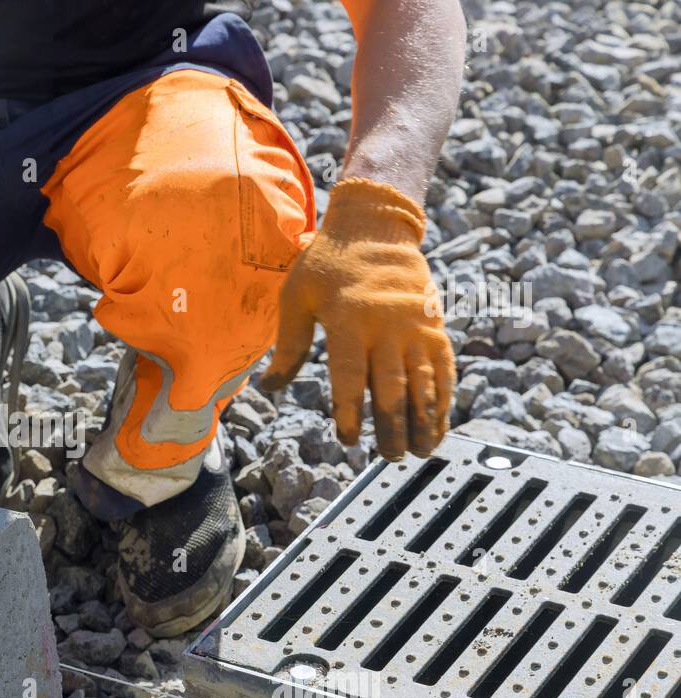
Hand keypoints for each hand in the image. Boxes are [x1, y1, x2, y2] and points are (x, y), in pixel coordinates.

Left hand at [259, 177, 454, 460]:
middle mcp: (387, 325)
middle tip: (386, 457)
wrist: (376, 225)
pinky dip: (444, 400)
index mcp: (349, 319)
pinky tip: (439, 425)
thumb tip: (269, 386)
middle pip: (393, 387)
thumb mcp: (296, 296)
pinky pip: (444, 368)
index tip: (348, 438)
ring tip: (417, 452)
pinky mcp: (434, 327)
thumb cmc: (327, 263)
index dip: (350, 410)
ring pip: (425, 382)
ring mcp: (416, 327)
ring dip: (423, 421)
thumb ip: (287, 344)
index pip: (351, 375)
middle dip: (391, 427)